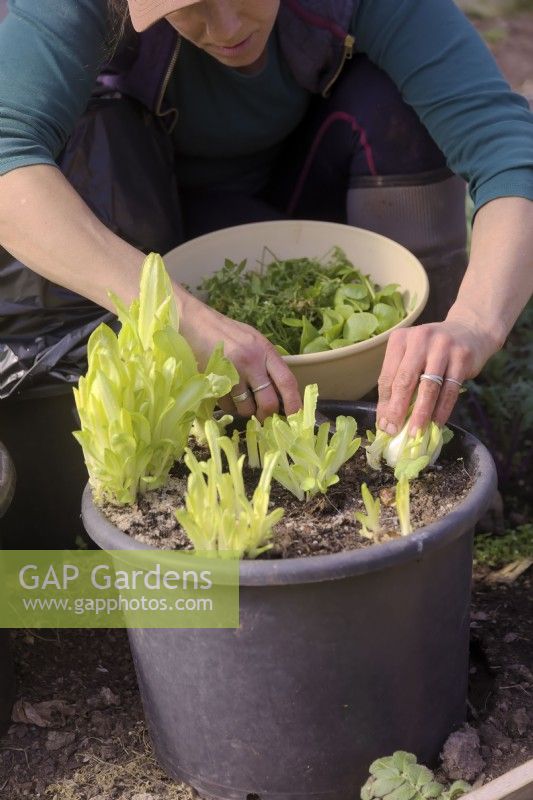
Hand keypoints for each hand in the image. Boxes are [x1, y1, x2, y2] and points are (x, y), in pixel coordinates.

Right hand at [177, 289, 301, 421]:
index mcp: (265, 351)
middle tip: (262, 415)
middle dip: (266, 414)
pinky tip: (225, 393)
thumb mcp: (253, 341)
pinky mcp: (215, 380)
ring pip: (246, 407)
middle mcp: (252, 362)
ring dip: (245, 411)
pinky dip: (229, 405)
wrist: (195, 323)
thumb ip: (267, 363)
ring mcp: (232, 372)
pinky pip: (227, 405)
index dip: (293, 402)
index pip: (287, 381)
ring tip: (240, 399)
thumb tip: (280, 392)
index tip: (294, 416)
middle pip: (268, 401)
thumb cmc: (226, 333)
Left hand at [376, 316, 499, 434]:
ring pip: (428, 387)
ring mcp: (442, 347)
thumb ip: (399, 382)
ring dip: (421, 413)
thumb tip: (387, 419)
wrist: (469, 331)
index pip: (387, 376)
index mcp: (400, 339)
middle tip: (395, 431)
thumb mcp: (412, 358)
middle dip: (398, 409)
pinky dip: (442, 410)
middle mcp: (419, 339)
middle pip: (405, 380)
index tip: (384, 424)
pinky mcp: (462, 357)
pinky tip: (436, 423)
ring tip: (415, 432)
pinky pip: (449, 390)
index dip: (384, 403)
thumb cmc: (432, 350)